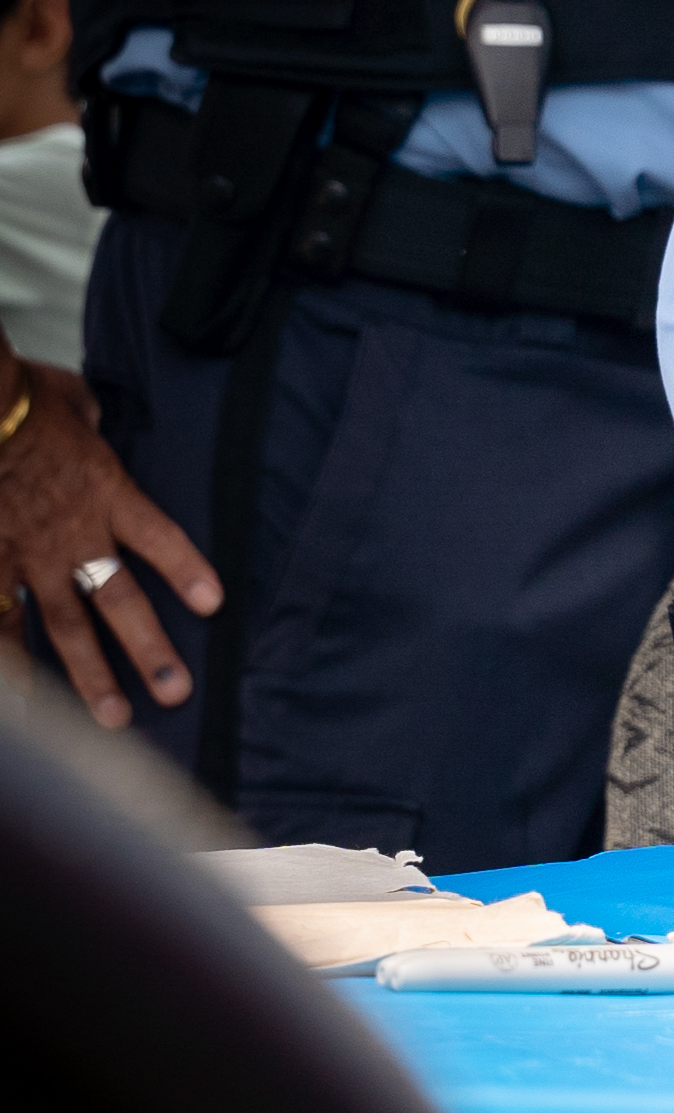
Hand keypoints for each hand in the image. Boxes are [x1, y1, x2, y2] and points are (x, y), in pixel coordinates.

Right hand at [0, 364, 222, 728]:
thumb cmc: (21, 395)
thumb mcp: (74, 401)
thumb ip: (91, 422)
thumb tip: (92, 419)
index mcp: (105, 492)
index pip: (160, 538)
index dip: (187, 572)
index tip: (214, 605)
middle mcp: (73, 534)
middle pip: (119, 601)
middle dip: (149, 649)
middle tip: (176, 693)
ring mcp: (26, 555)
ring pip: (63, 626)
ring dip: (88, 674)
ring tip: (112, 717)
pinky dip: (9, 660)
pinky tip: (23, 699)